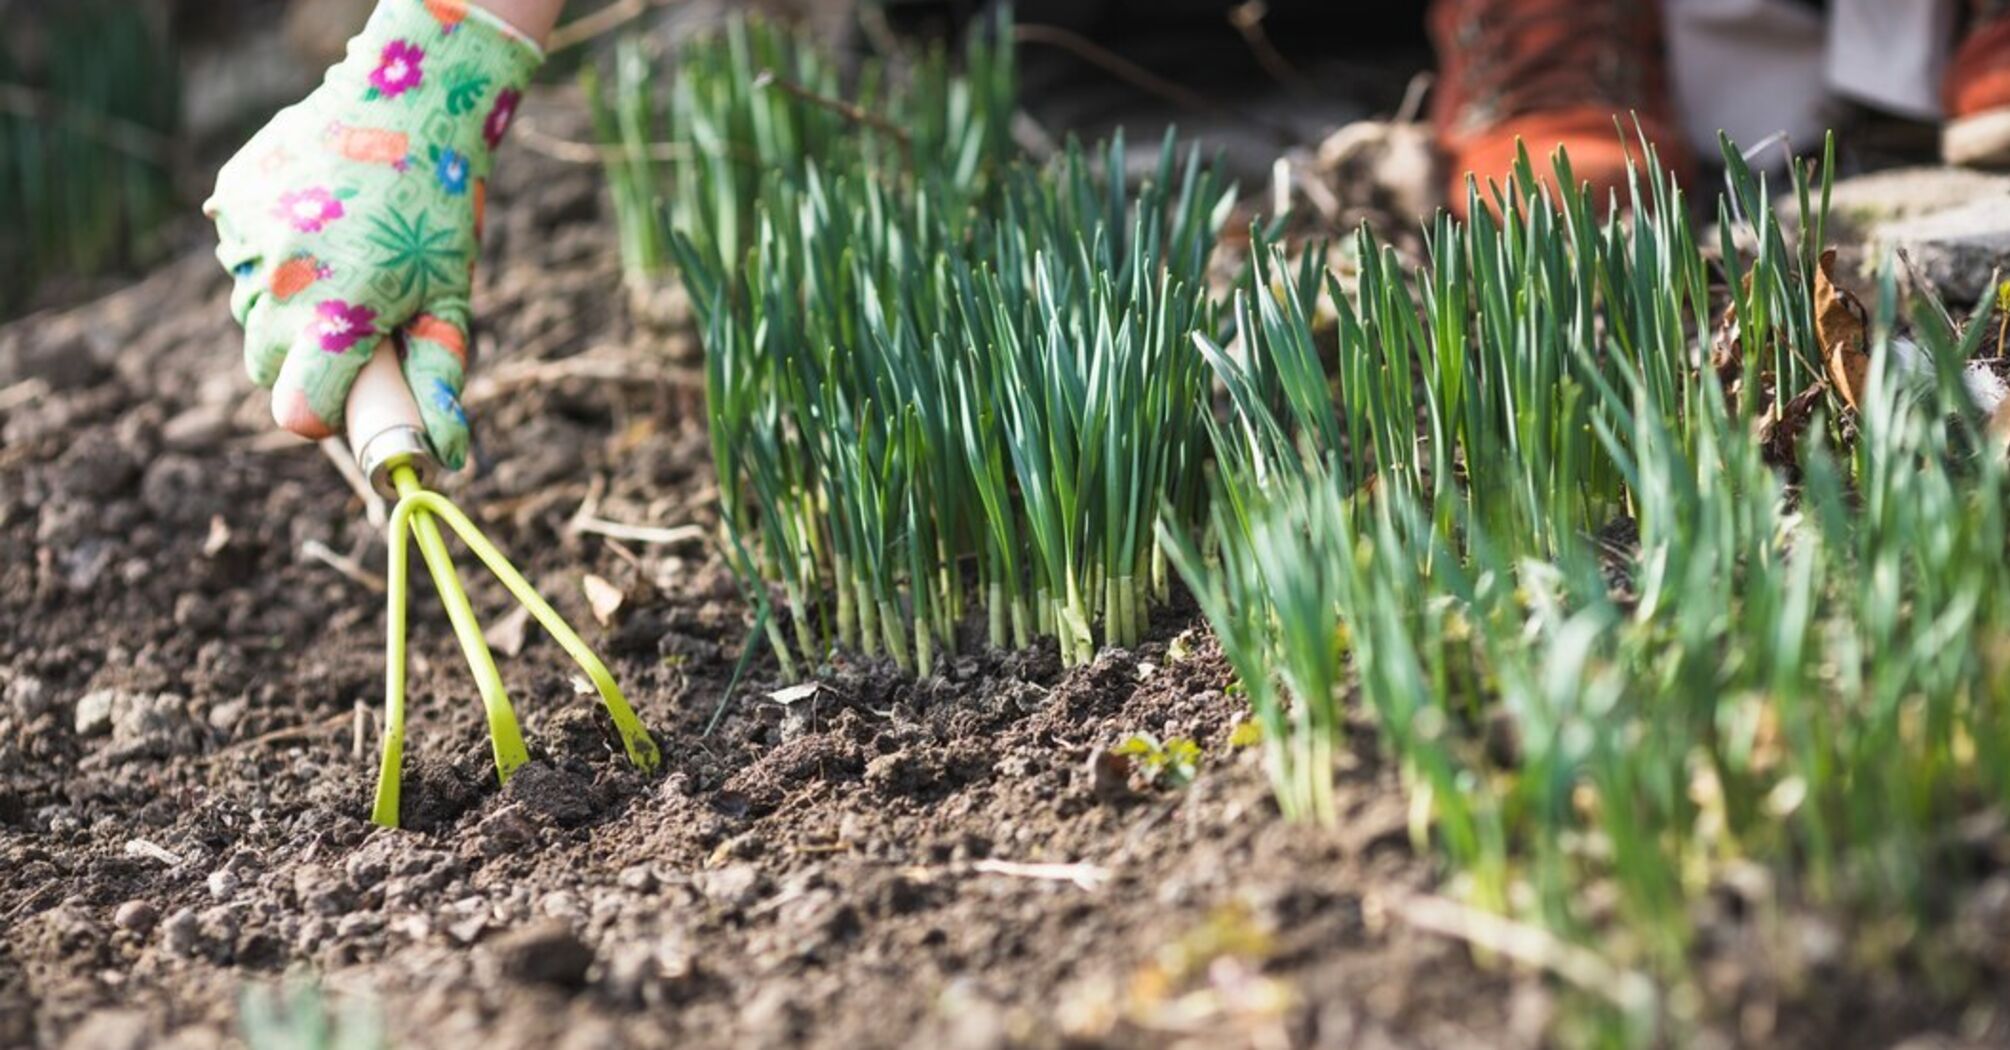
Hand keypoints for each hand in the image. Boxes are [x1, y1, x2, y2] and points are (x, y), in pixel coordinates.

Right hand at [204, 0, 541, 469]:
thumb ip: (442, 380)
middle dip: (301, 361)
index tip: (341, 401)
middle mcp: (286, 278)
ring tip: (336, 260)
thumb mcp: (451, 299)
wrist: (407, 103)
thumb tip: (449, 460)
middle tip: (347, 325)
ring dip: (285, 305)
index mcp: (344, 311)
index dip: (320, 416)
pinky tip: (310, 223)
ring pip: (248, 310)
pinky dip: (269, 254)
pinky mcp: (228, 201)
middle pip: (265, 366)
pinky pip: (238, 256)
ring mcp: (249, 236)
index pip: (299, 410)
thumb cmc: (438, 214)